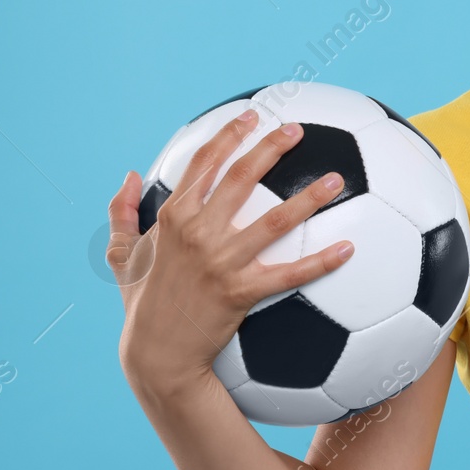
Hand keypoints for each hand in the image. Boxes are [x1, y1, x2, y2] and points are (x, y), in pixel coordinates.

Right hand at [108, 112, 354, 395]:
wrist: (157, 354)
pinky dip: (321, 262)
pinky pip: (290, 274)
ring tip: (337, 180)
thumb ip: (120, 214)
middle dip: (271, 148)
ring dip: (309, 197)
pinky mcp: (241, 292)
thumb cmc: (142, 303)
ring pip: (275, 220)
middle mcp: (198, 233)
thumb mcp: (121, 256)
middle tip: (297, 130)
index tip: (252, 115)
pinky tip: (348, 249)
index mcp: (173, 218)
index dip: (228, 135)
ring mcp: (221, 262)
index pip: (204, 164)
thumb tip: (127, 176)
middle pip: (241, 178)